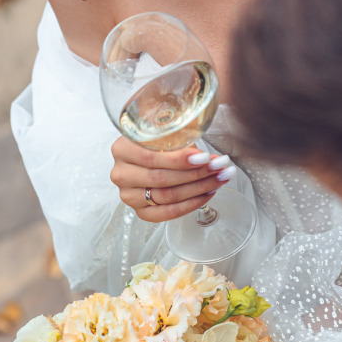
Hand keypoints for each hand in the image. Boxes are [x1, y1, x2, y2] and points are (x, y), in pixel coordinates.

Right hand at [110, 138, 235, 221]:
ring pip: (167, 197)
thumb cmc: (157, 139)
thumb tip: (209, 156)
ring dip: (199, 189)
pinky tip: (207, 194)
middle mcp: (121, 174)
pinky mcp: (140, 211)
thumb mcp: (164, 128)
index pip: (151, 158)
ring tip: (219, 178)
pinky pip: (167, 213)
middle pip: (161, 179)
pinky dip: (190, 205)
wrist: (147, 153)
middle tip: (220, 168)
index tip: (205, 158)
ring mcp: (129, 195)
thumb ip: (180, 136)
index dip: (180, 160)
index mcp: (122, 148)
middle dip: (196, 174)